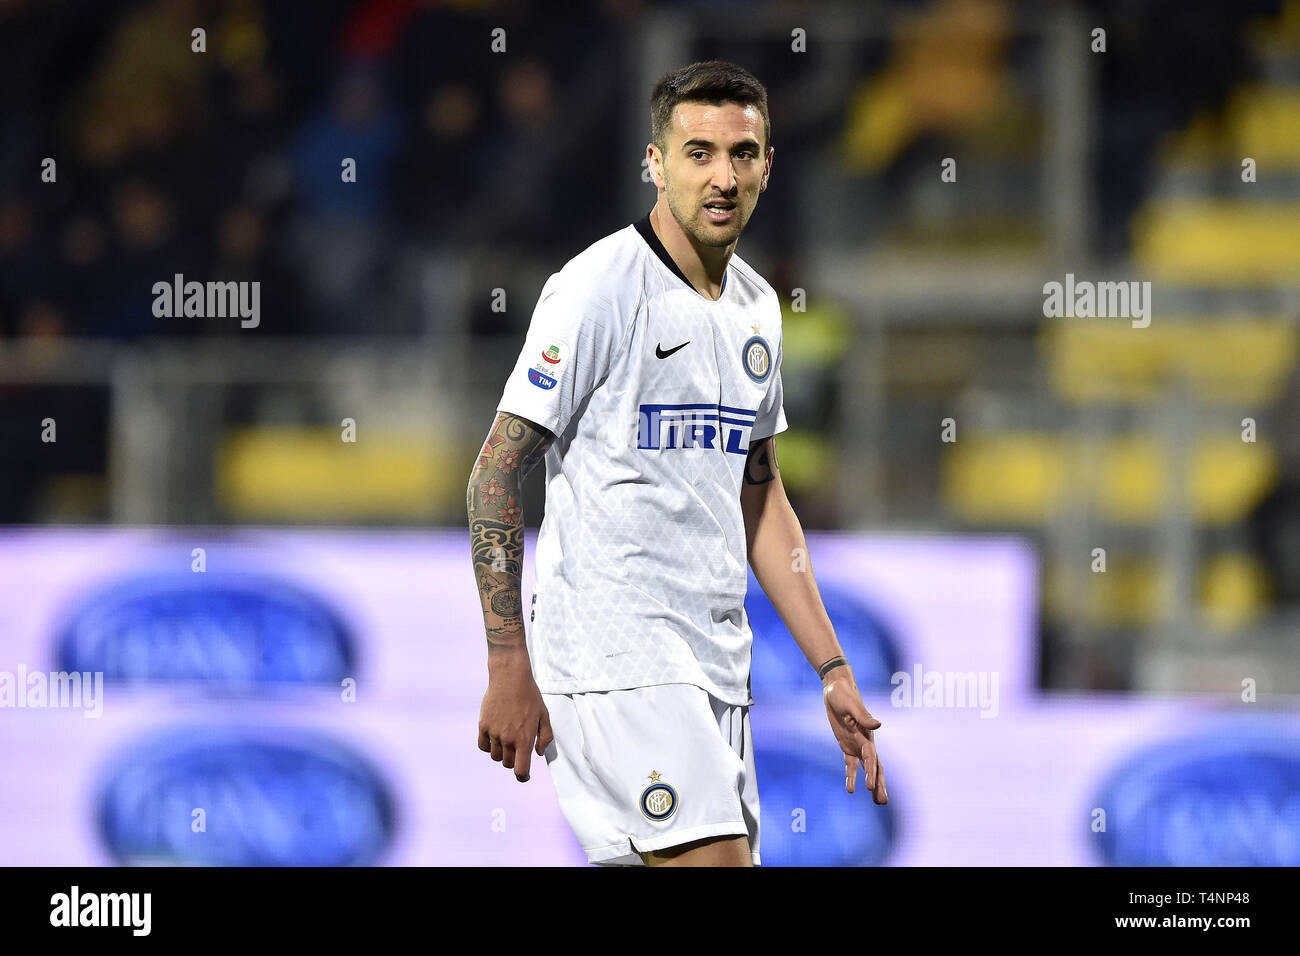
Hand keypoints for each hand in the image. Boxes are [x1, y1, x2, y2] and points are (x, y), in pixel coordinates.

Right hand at [477, 651, 552, 781]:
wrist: (510, 677)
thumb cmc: (530, 696)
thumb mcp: (544, 715)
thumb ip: (545, 737)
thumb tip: (538, 754)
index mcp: (525, 739)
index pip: (520, 770)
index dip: (523, 777)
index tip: (524, 775)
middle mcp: (508, 739)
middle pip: (508, 764)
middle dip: (514, 761)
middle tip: (518, 749)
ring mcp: (494, 733)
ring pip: (496, 756)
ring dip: (502, 753)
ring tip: (508, 740)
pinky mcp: (483, 725)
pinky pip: (483, 746)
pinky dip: (489, 746)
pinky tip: (495, 737)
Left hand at [823, 665, 887, 803]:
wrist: (836, 688)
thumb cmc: (844, 694)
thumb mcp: (851, 704)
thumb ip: (863, 716)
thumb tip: (878, 725)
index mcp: (867, 735)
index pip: (871, 758)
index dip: (871, 772)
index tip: (870, 787)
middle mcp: (865, 742)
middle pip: (875, 767)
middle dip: (879, 784)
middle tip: (882, 802)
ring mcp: (856, 745)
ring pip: (866, 769)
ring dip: (872, 783)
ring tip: (877, 801)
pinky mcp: (846, 745)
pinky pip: (850, 764)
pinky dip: (851, 776)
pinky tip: (851, 790)